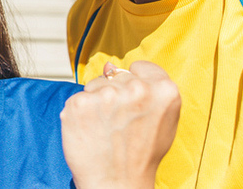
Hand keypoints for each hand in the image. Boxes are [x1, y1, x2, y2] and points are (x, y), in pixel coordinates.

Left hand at [60, 61, 180, 188]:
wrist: (117, 183)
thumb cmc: (140, 157)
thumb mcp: (162, 122)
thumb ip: (148, 90)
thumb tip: (111, 66)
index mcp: (163, 90)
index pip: (141, 66)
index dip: (135, 83)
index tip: (132, 102)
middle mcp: (136, 89)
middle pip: (116, 76)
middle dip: (114, 95)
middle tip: (119, 124)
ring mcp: (106, 95)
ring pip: (95, 85)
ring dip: (96, 103)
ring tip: (106, 130)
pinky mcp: (80, 103)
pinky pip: (78, 98)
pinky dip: (80, 113)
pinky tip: (91, 131)